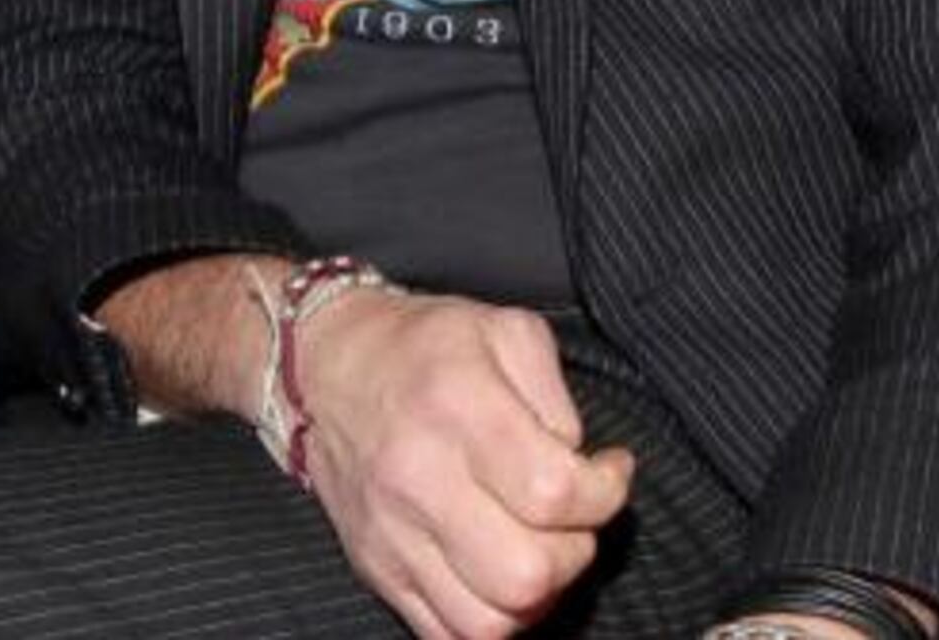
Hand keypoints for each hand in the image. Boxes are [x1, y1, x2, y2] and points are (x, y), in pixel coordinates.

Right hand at [291, 289, 633, 638]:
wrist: (328, 368)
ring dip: (536, 597)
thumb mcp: (507, 330)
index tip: (609, 471)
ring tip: (541, 549)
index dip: (605, 493)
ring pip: (489, 622)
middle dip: (575, 552)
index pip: (553, 493)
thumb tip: (581, 466)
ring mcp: (393, 537)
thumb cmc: (424, 346)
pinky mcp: (379, 571)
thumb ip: (558, 397)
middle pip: (524, 574)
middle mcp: (419, 480)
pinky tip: (502, 577)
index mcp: (458, 408)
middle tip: (574, 518)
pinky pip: (446, 635)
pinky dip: (491, 621)